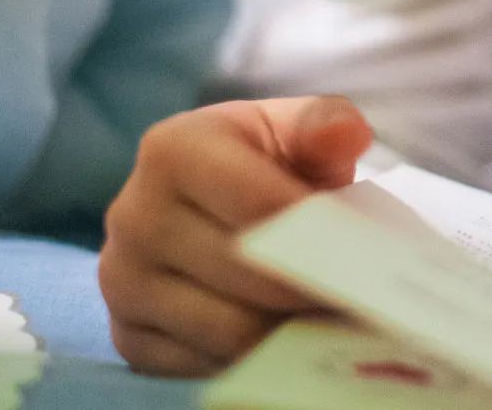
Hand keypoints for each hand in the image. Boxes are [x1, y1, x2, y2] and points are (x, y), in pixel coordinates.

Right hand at [100, 96, 374, 376]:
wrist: (210, 203)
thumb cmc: (267, 163)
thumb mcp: (297, 129)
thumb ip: (325, 124)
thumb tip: (346, 134)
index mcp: (173, 150)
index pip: (264, 209)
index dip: (325, 238)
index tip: (370, 255)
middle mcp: (133, 216)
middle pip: (250, 276)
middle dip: (316, 289)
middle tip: (364, 297)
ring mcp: (121, 282)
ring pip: (232, 332)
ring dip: (293, 331)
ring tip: (332, 316)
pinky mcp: (127, 337)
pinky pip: (206, 368)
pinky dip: (256, 359)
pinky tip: (283, 335)